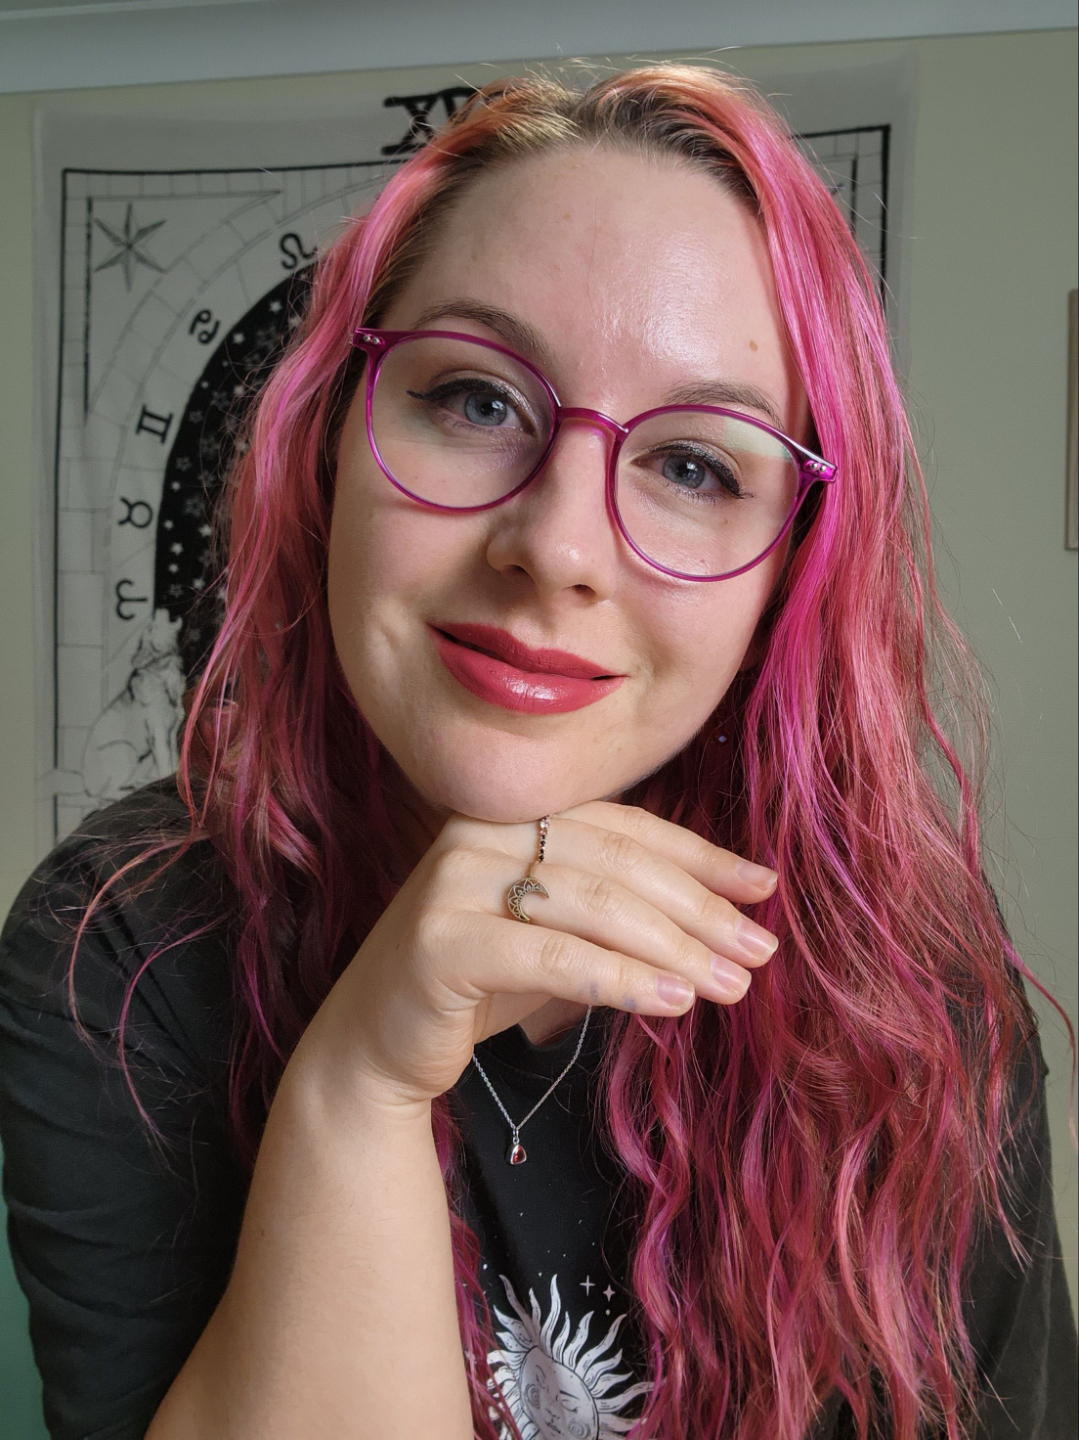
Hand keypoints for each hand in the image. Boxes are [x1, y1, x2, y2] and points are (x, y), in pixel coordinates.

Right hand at [291, 801, 778, 1109]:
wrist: (377, 1045)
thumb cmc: (481, 984)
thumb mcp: (560, 934)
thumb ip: (621, 908)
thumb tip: (733, 911)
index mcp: (512, 814)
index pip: (624, 826)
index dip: (699, 856)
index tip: (764, 887)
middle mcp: (479, 832)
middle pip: (616, 862)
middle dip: (698, 909)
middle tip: (760, 952)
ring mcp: (453, 881)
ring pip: (593, 905)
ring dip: (674, 948)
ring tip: (731, 986)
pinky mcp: (440, 941)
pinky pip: (552, 956)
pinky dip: (620, 979)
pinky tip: (672, 1002)